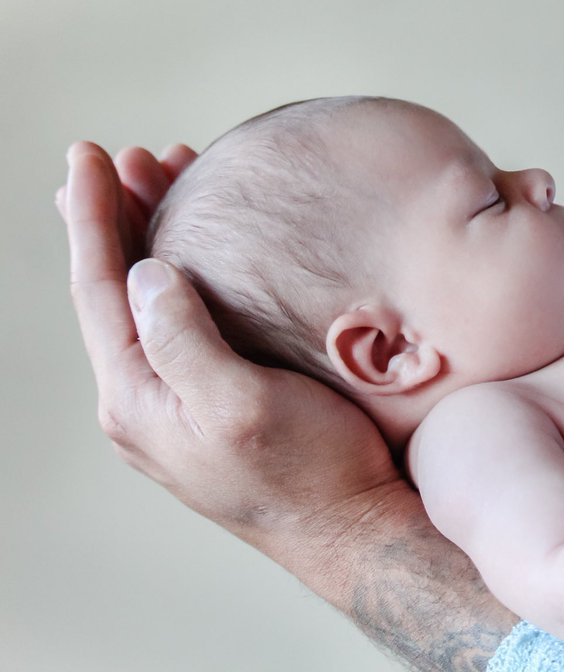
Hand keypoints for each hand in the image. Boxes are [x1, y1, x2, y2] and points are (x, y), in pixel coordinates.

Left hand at [61, 142, 402, 560]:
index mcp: (139, 398)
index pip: (100, 289)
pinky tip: (200, 259)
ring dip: (148, 242)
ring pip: (146, 306)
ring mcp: (177, 405)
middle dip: (117, 218)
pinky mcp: (212, 404)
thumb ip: (185, 341)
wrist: (352, 530)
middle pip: (115, 292)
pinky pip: (178, 325)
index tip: (88, 156)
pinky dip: (181, 277)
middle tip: (130, 159)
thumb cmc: (311, 473)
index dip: (91, 217)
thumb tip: (145, 273)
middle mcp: (146, 401)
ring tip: (162, 186)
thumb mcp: (244, 408)